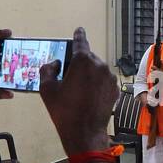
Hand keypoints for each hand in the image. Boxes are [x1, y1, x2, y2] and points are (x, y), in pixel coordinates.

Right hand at [39, 27, 117, 154]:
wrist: (84, 133)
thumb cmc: (64, 110)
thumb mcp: (47, 89)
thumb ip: (47, 70)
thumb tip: (55, 64)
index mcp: (83, 61)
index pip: (80, 42)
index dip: (78, 35)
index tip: (79, 30)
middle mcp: (100, 65)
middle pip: (88, 58)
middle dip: (79, 64)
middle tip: (69, 79)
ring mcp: (110, 78)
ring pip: (97, 70)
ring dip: (88, 75)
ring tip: (79, 91)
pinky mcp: (115, 89)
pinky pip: (103, 81)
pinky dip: (96, 84)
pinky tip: (88, 97)